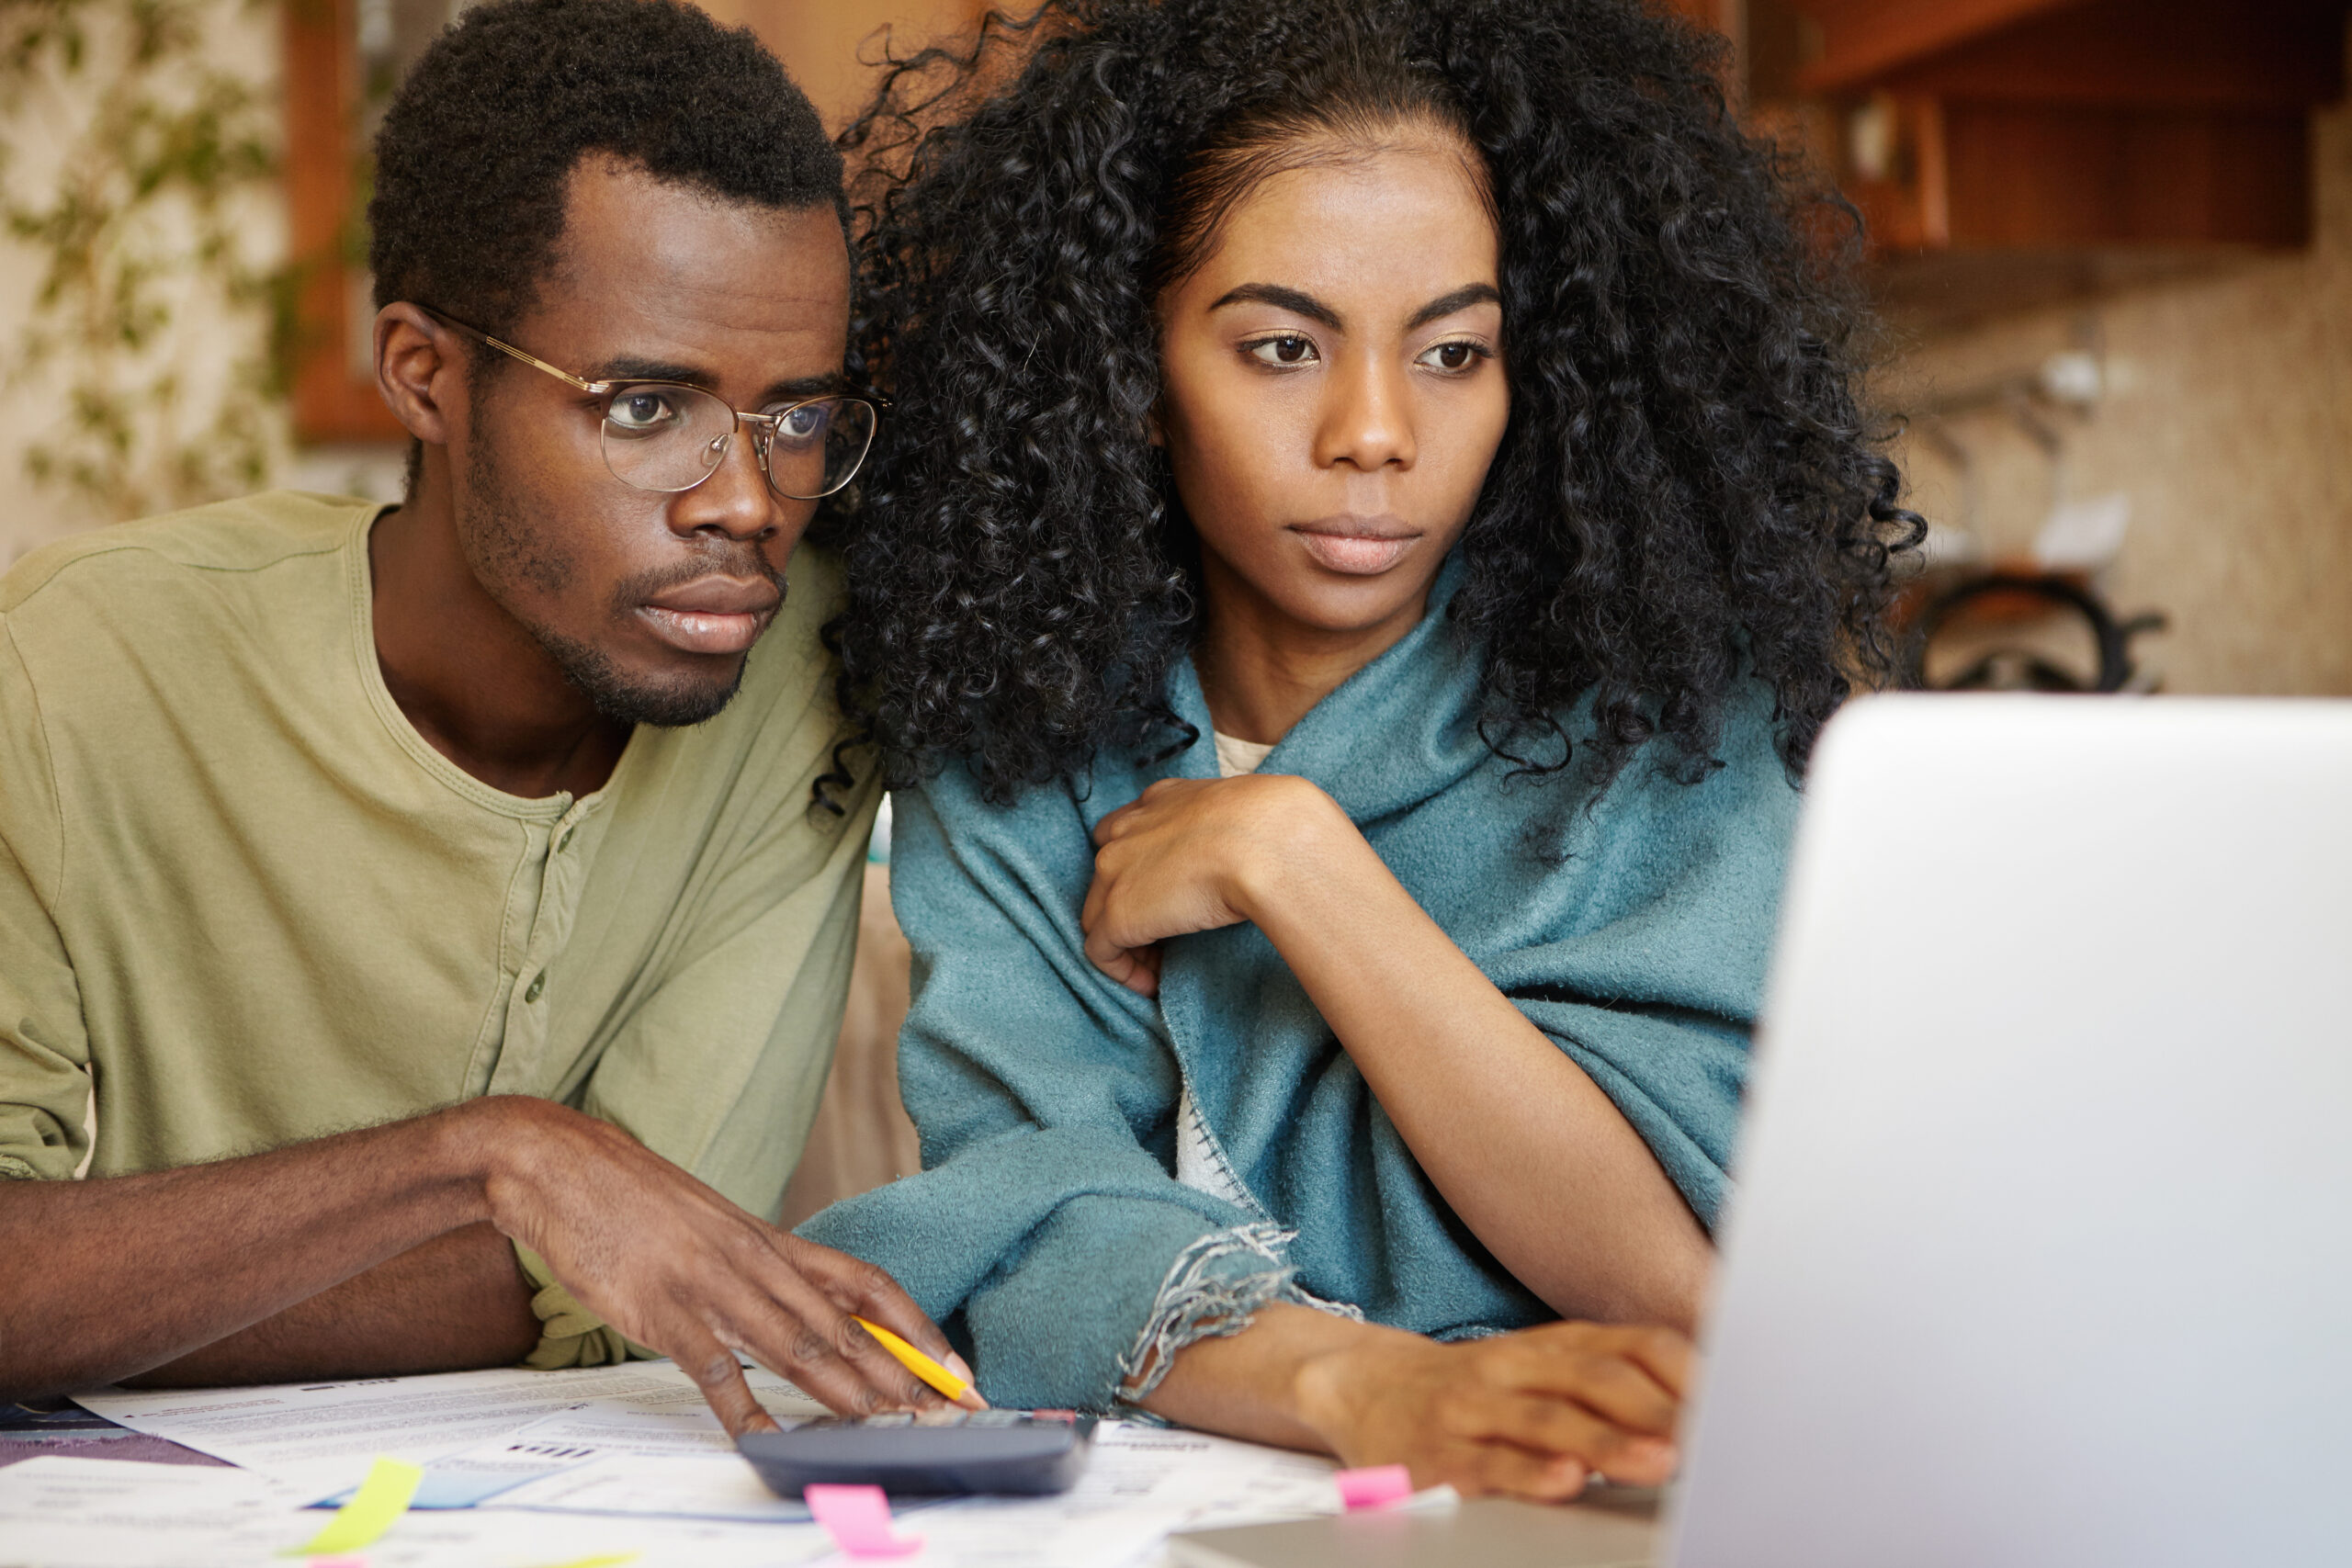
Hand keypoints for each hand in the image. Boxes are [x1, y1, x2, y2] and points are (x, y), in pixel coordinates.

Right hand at [466, 1097, 982, 1434]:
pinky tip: (772, 1438)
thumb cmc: (633, 1198)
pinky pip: (713, 1368)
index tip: (952, 1368)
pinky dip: (746, 1408)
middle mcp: (753, 1260)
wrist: (558, 1164)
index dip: (916, 1328)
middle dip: (899, 1376)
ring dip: (847, 1392)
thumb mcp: (713, 1225)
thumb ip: (758, 1266)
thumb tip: (805, 1309)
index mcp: (770, 1239)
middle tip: (944, 1414)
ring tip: (890, 1427)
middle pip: (844, 1326)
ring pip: (795, 1345)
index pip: (867, 1285)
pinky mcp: (661, 1310)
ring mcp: (709, 1284)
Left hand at [1083, 774, 1354, 995]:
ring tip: (1160, 966)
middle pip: (1107, 877)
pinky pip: (1101, 952)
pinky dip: (1123, 971)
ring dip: (1127, 942)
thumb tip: (1260, 846)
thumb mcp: (1249, 810)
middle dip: (1130, 907)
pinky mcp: (1117, 915)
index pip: (1130, 834)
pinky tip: (1153, 984)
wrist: (1266, 842)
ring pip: (1099, 915)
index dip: (1143, 869)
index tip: (1170, 895)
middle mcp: (1126, 830)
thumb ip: (1234, 825)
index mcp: (1160, 799)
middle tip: (1164, 938)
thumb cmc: (1274, 826)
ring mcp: (1114, 872)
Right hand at [1292, 1321, 1691, 1501]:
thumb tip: (1701, 1406)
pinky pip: (1486, 1463)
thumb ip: (1607, 1381)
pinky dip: (1527, 1472)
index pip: (1629, 1345)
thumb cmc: (1473, 1389)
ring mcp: (1472, 1406)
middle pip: (1595, 1378)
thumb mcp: (1539, 1370)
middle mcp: (1513, 1366)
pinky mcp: (1436, 1453)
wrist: (1360, 1384)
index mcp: (1549, 1346)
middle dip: (1657, 1410)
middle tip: (1710, 1439)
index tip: (1735, 1403)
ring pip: (1545, 1419)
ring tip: (1659, 1461)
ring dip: (1608, 1440)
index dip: (1684, 1372)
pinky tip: (1564, 1482)